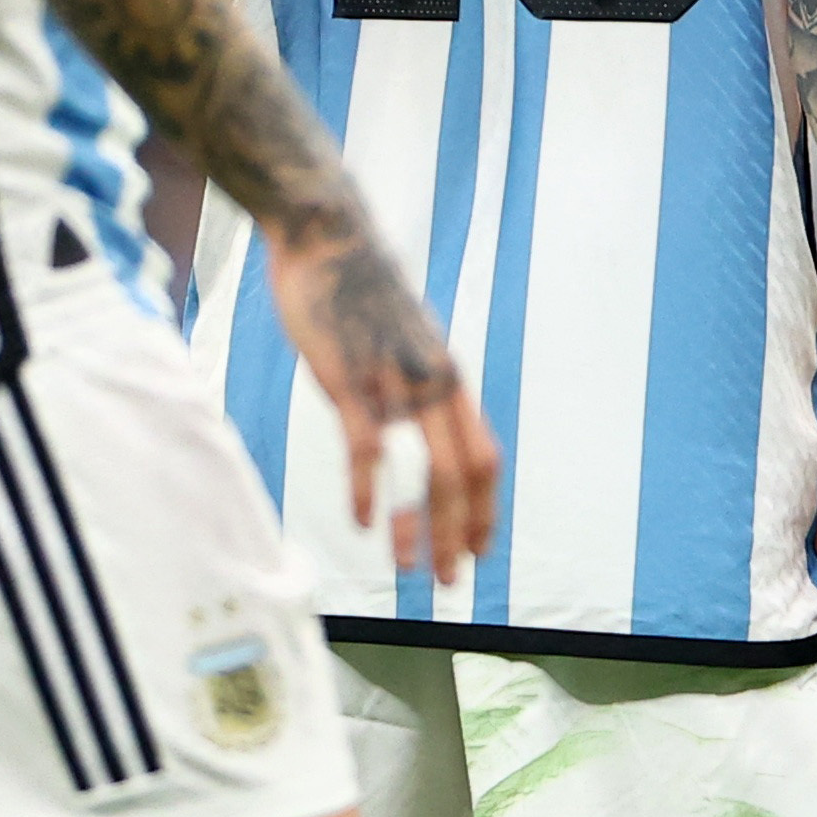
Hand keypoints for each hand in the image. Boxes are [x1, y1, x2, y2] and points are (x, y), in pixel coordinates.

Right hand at [267, 225, 501, 580]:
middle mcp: (434, 385)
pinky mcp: (351, 376)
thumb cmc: (359, 291)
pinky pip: (368, 446)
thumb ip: (411, 384)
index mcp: (449, 380)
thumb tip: (406, 423)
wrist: (330, 236)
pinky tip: (363, 523)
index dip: (487, 507)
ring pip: (423, 468)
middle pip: (465, 473)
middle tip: (453, 580)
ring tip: (411, 568)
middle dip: (461, 532)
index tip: (481, 548)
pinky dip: (369, 490)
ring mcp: (395, 381)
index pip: (486, 456)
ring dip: (419, 525)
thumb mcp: (401, 341)